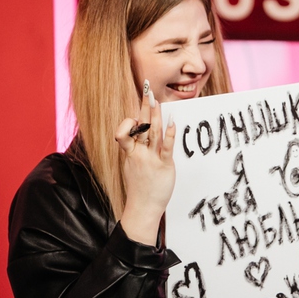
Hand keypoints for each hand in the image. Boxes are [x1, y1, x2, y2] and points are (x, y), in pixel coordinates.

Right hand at [115, 82, 176, 244]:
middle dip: (143, 106)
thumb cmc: (139, 189)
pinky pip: (165, 147)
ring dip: (154, 115)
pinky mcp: (163, 166)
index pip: (126, 130)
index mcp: (129, 153)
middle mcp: (138, 153)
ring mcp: (150, 159)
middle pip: (139, 125)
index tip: (137, 110)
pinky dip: (168, 134)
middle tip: (147, 89)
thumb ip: (135, 151)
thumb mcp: (131, 167)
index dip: (131, 119)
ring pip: (151, 132)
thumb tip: (141, 139)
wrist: (142, 208)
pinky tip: (172, 123)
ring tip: (157, 100)